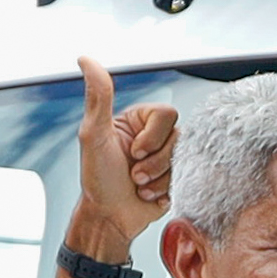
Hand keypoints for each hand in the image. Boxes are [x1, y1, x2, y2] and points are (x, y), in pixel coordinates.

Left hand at [74, 59, 175, 247]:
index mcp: (138, 121)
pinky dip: (169, 191)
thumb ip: (98, 96)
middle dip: (156, 162)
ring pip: (186, 160)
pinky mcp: (179, 180)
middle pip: (179, 138)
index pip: (167, 114)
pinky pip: (190, 179)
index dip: (153, 136)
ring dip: (161, 179)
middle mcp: (155, 138)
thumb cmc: (99, 180)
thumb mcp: (94, 135)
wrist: (111, 218)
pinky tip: (152, 195)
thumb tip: (86, 59)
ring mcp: (169, 160)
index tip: (133, 151)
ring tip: (140, 186)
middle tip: (135, 173)